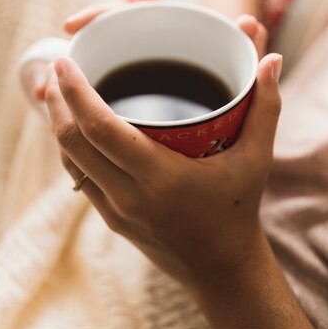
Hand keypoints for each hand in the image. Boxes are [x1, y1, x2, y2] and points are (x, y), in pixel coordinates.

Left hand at [42, 6, 281, 287]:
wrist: (220, 268)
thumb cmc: (238, 209)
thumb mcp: (258, 159)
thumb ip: (266, 107)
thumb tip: (272, 60)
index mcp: (161, 177)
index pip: (100, 129)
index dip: (75, 92)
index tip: (65, 61)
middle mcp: (129, 196)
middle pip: (71, 142)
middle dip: (56, 101)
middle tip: (55, 68)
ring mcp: (115, 211)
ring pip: (69, 160)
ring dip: (56, 124)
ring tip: (55, 91)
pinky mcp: (110, 219)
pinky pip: (78, 177)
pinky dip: (69, 148)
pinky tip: (73, 127)